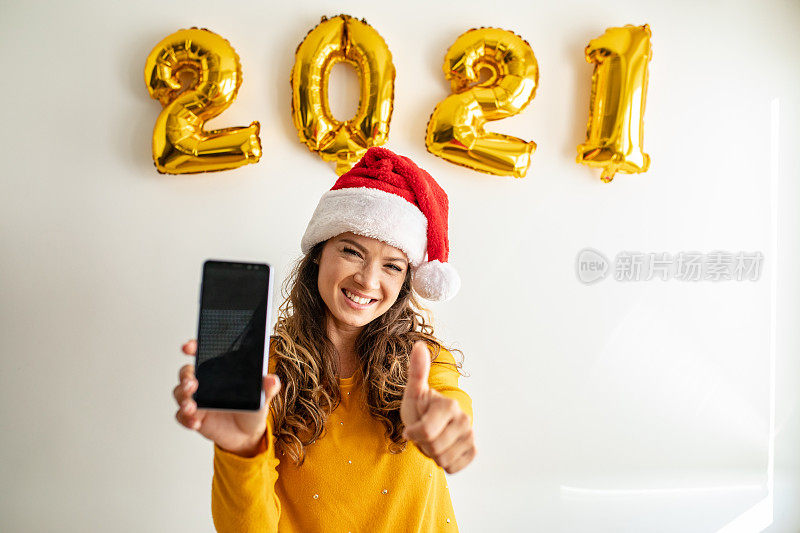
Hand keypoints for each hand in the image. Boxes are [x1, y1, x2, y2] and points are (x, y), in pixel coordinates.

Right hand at [173, 339, 280, 456]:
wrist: (248, 433)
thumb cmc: (252, 406)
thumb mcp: (263, 396)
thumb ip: (267, 387)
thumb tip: (272, 380)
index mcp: (219, 369)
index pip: (202, 353)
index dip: (193, 347)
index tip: (188, 347)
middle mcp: (204, 382)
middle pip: (186, 372)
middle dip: (186, 376)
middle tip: (192, 384)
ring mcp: (197, 400)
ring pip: (180, 393)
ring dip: (183, 398)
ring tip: (191, 406)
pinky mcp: (194, 417)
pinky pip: (182, 416)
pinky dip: (186, 419)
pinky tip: (195, 422)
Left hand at [400, 340, 475, 473]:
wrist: (431, 422)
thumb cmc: (419, 406)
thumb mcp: (413, 392)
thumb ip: (417, 371)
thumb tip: (418, 344)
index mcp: (449, 405)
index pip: (425, 432)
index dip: (413, 433)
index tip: (411, 426)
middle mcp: (464, 419)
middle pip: (434, 447)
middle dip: (422, 444)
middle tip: (423, 432)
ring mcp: (470, 435)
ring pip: (442, 459)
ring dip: (432, 453)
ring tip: (432, 438)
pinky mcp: (473, 450)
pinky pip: (453, 467)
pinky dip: (443, 461)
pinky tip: (442, 447)